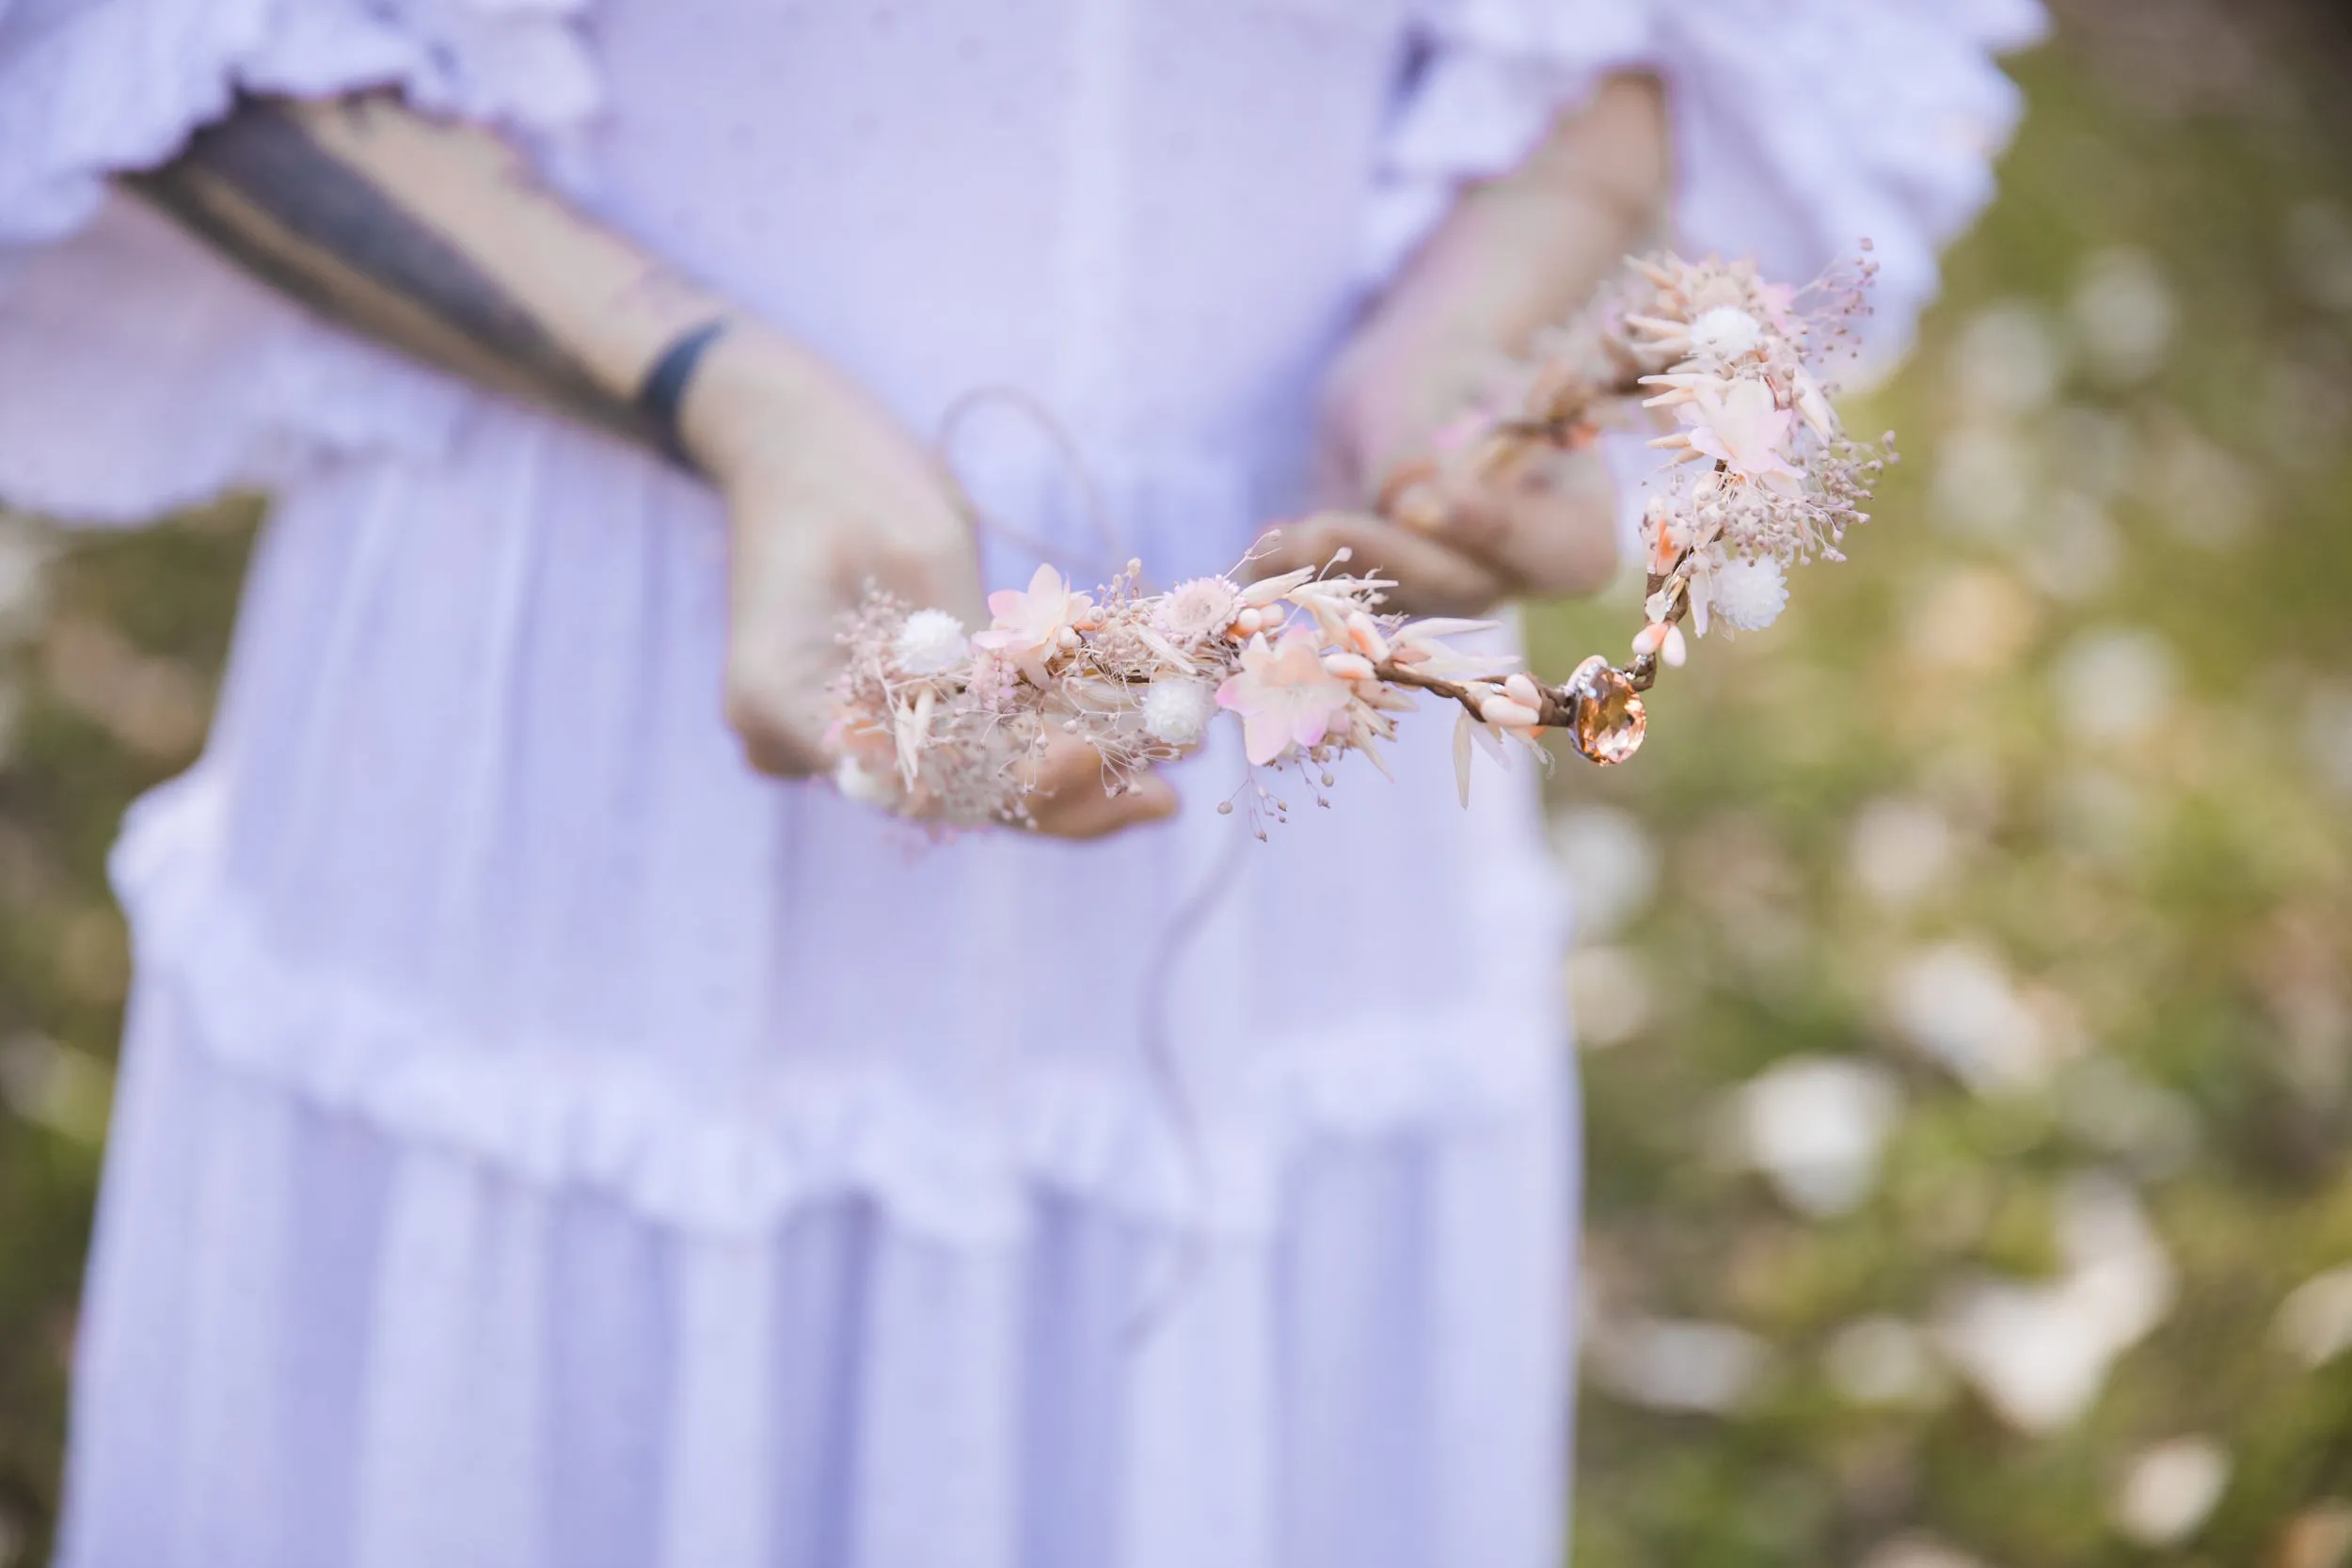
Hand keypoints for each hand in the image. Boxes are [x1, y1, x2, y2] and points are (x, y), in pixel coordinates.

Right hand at [682, 329, 1174, 836]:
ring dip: (1085, 766)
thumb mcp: (910, 548)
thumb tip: (1040, 724)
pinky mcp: (902, 712)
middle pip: (955, 795)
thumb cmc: (846, 473)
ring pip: (984, 776)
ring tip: (1180, 756)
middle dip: (1068, 791)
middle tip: (1163, 796)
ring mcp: (858, 732)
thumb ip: (958, 649)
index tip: (1090, 761)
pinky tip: (1150, 728)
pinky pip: (988, 740)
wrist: (805, 442)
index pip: (908, 778)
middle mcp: (816, 741)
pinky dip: (1065, 730)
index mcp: (779, 707)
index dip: (1005, 782)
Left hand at [1250, 320, 1620, 617]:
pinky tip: (1260, 554)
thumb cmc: (1446, 366)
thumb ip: (1426, 440)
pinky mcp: (1393, 598)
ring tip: (1270, 541)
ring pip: (1398, 602)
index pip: (1561, 549)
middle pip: (1467, 588)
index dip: (1491, 531)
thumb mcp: (1440, 378)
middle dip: (1387, 558)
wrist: (1413, 387)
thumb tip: (1399, 499)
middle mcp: (1521, 572)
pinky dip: (1300, 577)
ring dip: (1327, 573)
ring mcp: (1457, 594)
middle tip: (1316, 529)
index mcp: (1578, 511)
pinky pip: (1349, 600)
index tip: (1417, 501)